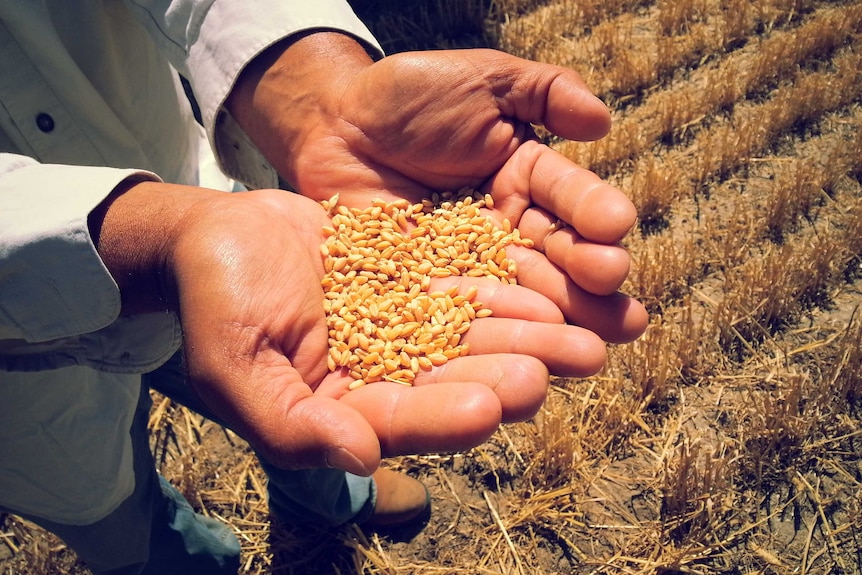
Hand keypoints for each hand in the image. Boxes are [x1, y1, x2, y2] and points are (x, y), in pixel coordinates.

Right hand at [92, 181, 607, 474]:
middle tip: (572, 361)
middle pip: (455, 379)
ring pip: (471, 334)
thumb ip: (291, 423)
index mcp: (343, 409)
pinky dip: (500, 286)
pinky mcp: (411, 280)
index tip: (494, 406)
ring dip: (526, 333)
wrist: (213, 234)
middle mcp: (382, 374)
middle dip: (512, 373)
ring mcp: (401, 326)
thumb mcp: (234, 366)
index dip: (448, 415)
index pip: (403, 419)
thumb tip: (360, 459)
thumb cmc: (213, 302)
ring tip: (584, 331)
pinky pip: (462, 283)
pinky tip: (545, 283)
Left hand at [228, 33, 647, 345]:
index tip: (614, 227)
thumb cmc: (407, 95)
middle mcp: (507, 229)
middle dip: (589, 286)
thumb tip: (601, 122)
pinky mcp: (428, 294)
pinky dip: (485, 338)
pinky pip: (460, 317)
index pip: (568, 197)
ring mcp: (468, 267)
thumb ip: (542, 91)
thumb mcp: (481, 78)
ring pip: (519, 299)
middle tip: (620, 309)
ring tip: (589, 352)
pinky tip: (515, 361)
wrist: (332, 125)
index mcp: (527, 179)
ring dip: (554, 327)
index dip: (591, 212)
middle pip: (556, 261)